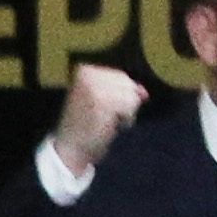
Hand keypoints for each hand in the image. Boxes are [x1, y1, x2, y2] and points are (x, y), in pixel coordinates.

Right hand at [53, 60, 149, 174]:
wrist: (72, 146)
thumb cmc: (87, 124)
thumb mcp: (104, 100)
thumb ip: (123, 91)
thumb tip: (143, 92)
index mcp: (85, 70)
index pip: (121, 77)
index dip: (123, 94)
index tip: (104, 107)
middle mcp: (88, 75)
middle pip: (128, 85)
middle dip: (125, 103)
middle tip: (105, 115)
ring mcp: (94, 87)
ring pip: (132, 96)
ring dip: (126, 112)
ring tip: (106, 120)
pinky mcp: (102, 102)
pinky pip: (131, 107)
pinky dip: (126, 120)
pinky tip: (109, 125)